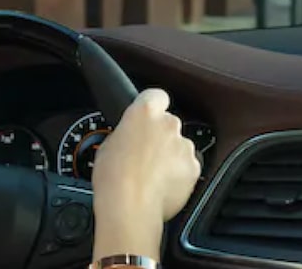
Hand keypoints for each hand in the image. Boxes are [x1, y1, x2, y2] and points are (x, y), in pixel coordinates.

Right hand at [91, 89, 200, 261]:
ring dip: (170, 156)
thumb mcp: (107, 145)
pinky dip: (179, 175)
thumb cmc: (113, 178)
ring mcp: (184, 146)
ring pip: (180, 147)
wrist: (130, 206)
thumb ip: (125, 133)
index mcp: (144, 111)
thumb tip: (129, 138)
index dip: (153, 106)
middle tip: (144, 154)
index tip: (148, 115)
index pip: (156, 95)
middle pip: (169, 124)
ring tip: (151, 175)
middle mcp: (169, 124)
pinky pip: (188, 167)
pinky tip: (162, 186)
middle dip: (160, 136)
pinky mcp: (194, 168)